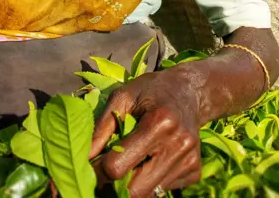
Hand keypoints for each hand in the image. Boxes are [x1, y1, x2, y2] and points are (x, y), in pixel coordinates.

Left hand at [89, 71, 203, 197]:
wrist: (190, 92)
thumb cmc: (151, 91)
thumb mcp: (123, 97)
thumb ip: (102, 127)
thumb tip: (83, 157)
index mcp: (159, 123)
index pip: (117, 166)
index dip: (97, 172)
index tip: (89, 166)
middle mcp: (178, 145)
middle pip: (135, 191)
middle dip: (114, 187)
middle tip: (105, 174)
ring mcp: (189, 162)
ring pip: (149, 195)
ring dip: (132, 186)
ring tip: (128, 166)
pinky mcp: (195, 173)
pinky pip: (163, 191)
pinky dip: (150, 183)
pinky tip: (149, 163)